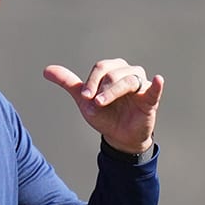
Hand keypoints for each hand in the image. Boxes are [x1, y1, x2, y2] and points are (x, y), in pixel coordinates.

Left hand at [43, 59, 163, 156]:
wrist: (118, 137)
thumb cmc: (105, 115)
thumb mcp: (84, 99)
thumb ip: (68, 83)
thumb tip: (46, 70)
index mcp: (113, 70)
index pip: (101, 68)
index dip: (91, 81)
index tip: (85, 97)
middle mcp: (128, 73)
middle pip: (113, 73)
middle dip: (101, 88)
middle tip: (94, 104)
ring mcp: (141, 86)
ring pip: (128, 80)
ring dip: (114, 91)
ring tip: (102, 103)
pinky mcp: (150, 100)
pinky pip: (154, 90)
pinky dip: (156, 85)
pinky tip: (158, 80)